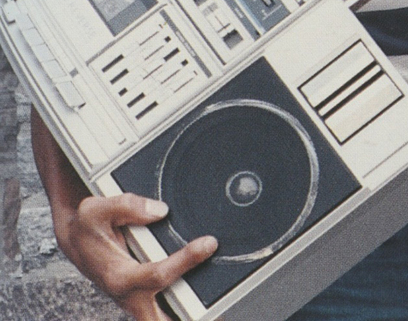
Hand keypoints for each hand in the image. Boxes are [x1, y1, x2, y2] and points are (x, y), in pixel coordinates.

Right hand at [56, 193, 215, 320]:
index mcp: (118, 276)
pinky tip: (211, 307)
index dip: (186, 261)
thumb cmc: (87, 227)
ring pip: (163, 318)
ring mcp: (137, 298)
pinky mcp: (143, 295)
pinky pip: (166, 309)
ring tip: (221, 314)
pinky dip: (182, 310)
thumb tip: (160, 211)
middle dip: (187, 318)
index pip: (157, 275)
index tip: (208, 243)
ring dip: (188, 316)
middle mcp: (129, 293)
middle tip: (219, 314)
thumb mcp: (95, 210)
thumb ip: (126, 206)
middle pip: (159, 320)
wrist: (77, 239)